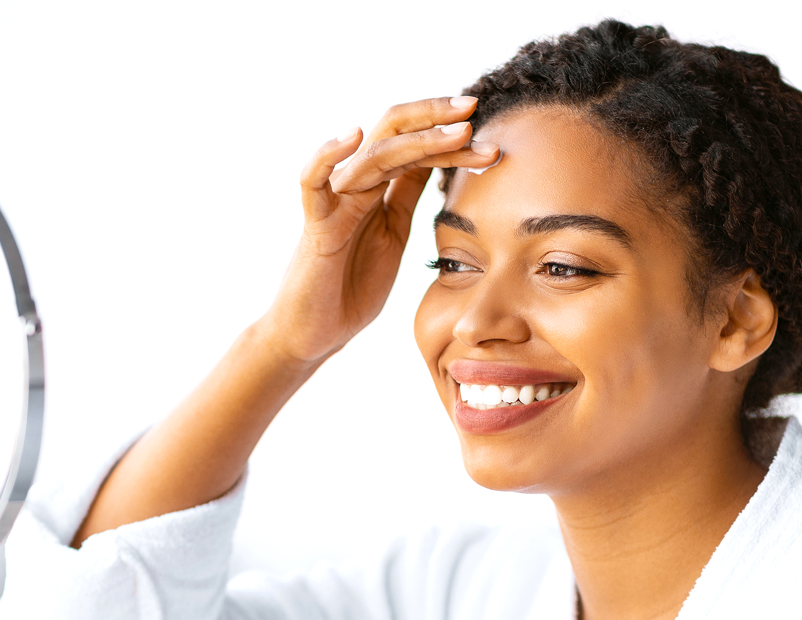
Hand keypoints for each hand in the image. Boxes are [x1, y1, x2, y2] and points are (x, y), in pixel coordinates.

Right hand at [259, 97, 498, 364]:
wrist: (315, 333)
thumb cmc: (351, 289)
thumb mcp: (393, 233)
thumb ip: (407, 197)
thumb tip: (437, 163)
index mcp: (379, 189)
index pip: (417, 148)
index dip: (450, 135)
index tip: (488, 131)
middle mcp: (356, 185)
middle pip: (394, 132)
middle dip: (435, 116)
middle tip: (473, 105)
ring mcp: (335, 202)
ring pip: (374, 154)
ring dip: (418, 139)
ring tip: (458, 131)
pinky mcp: (316, 226)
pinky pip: (312, 182)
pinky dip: (327, 156)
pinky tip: (354, 135)